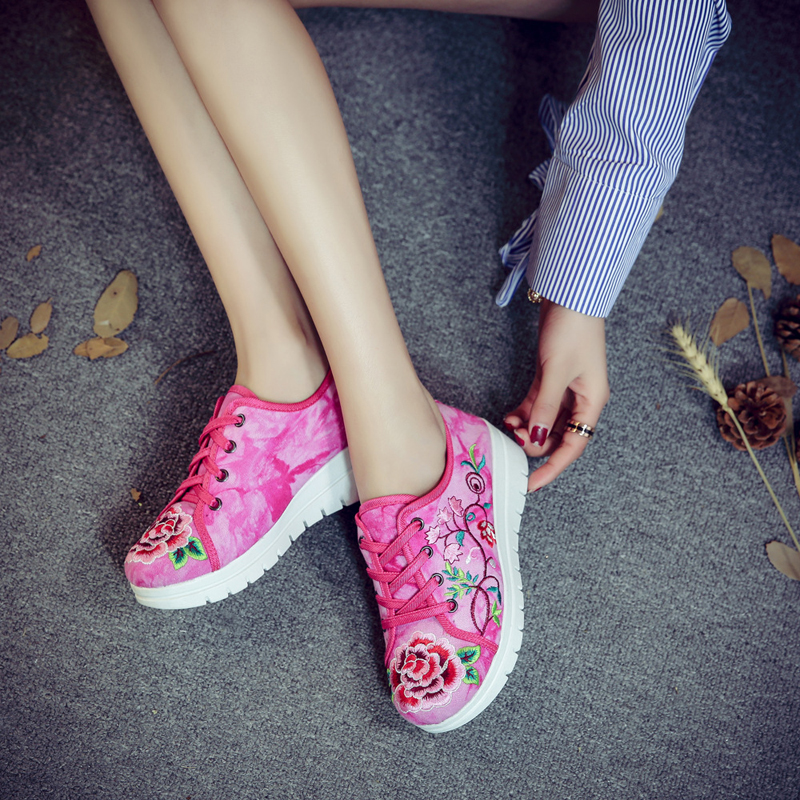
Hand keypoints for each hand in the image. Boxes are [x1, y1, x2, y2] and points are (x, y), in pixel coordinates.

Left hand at [504, 298, 608, 491]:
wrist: (569, 295)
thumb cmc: (572, 330)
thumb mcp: (555, 372)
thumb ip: (545, 408)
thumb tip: (537, 438)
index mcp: (592, 402)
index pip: (573, 447)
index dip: (552, 469)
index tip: (530, 484)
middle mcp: (582, 400)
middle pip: (558, 437)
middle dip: (535, 443)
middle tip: (513, 437)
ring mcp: (566, 390)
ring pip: (546, 423)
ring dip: (527, 428)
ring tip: (508, 425)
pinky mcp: (551, 378)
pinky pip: (537, 406)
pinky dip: (524, 414)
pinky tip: (508, 416)